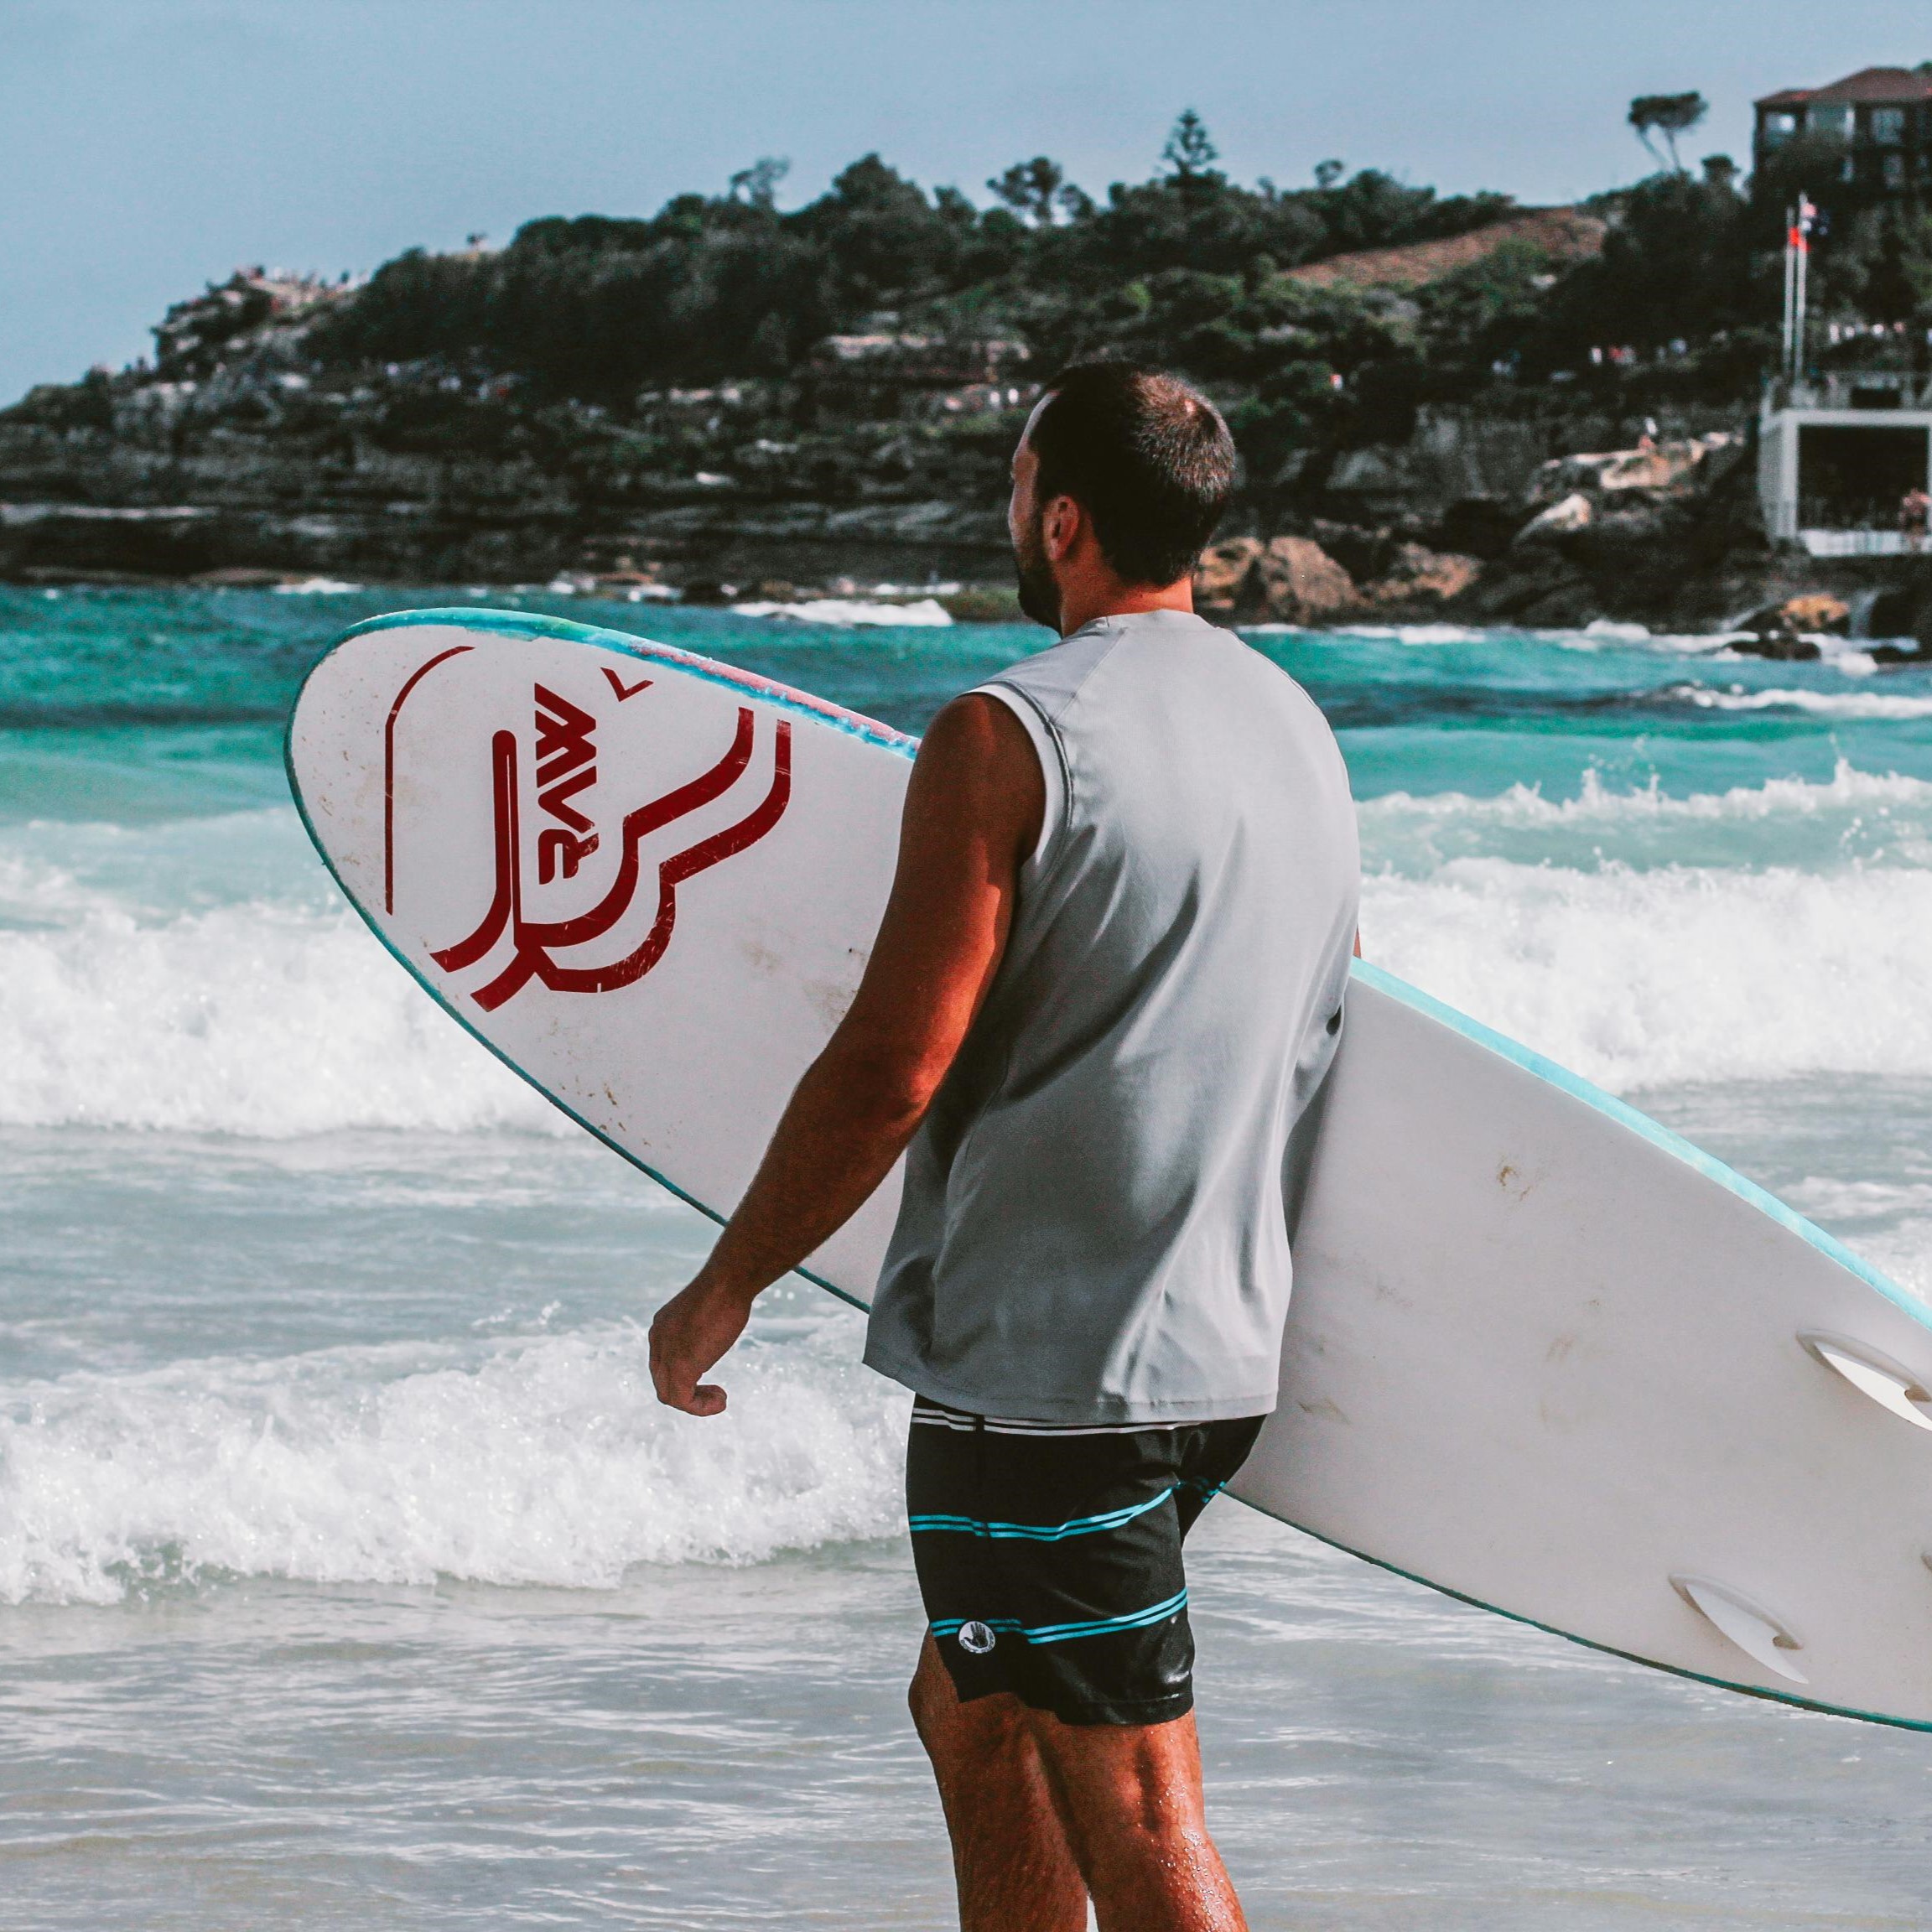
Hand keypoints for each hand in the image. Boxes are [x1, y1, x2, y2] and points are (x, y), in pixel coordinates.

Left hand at [649, 1271, 753, 1415]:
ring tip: (720, 1400)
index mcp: (662, 1327)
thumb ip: (703, 1327)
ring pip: (668, 1395)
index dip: (685, 1374)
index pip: (662, 1362)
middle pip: (662, 1380)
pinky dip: (700, 1407)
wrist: (728, 1282)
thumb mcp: (708, 1310)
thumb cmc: (728, 1289)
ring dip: (696, 1403)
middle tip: (716, 1392)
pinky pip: (681, 1401)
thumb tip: (714, 1335)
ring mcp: (666, 1354)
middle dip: (689, 1391)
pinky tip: (721, 1401)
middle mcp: (658, 1340)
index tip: (710, 1374)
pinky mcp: (680, 1367)